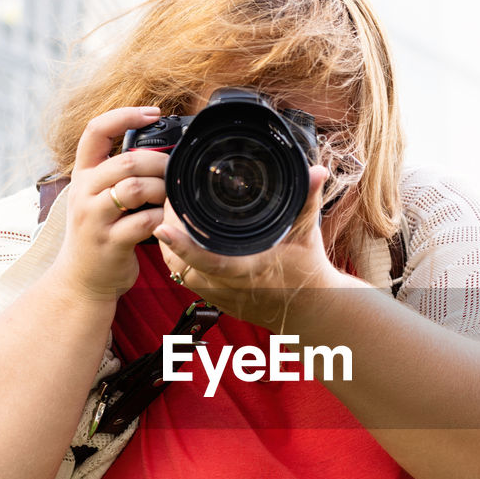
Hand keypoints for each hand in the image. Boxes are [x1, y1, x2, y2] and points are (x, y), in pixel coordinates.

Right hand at [47, 106, 168, 303]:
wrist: (81, 281)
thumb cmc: (99, 234)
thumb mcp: (97, 198)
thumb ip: (117, 174)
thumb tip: (159, 150)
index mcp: (83, 175)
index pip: (95, 131)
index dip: (124, 115)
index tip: (153, 113)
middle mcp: (84, 193)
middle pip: (125, 161)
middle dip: (159, 162)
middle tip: (176, 170)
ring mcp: (94, 219)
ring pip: (134, 188)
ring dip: (162, 189)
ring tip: (173, 195)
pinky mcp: (110, 243)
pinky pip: (143, 222)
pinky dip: (163, 218)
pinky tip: (169, 220)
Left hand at [153, 165, 344, 328]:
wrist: (308, 308)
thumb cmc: (308, 268)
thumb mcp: (308, 231)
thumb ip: (308, 199)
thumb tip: (317, 171)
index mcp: (252, 269)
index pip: (210, 261)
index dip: (183, 246)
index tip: (162, 228)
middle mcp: (231, 286)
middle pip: (182, 261)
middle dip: (170, 227)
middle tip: (171, 195)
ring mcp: (219, 295)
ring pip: (178, 269)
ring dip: (169, 241)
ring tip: (172, 210)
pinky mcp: (212, 298)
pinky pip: (183, 275)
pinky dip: (175, 253)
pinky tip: (176, 233)